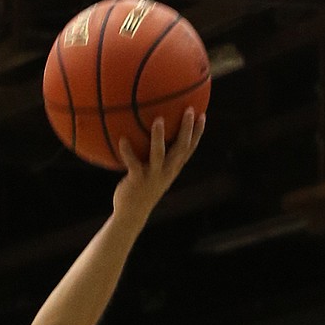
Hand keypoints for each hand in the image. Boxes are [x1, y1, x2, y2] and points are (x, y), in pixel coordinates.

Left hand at [113, 111, 203, 226]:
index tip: (202, 114)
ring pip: (159, 155)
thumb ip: (156, 156)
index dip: (197, 133)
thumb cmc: (142, 189)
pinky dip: (127, 151)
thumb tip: (153, 134)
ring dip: (159, 137)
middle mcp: (166, 172)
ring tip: (159, 119)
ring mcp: (152, 176)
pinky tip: (122, 138)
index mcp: (172, 169)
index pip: (189, 149)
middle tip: (189, 110)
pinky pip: (132, 162)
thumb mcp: (153, 172)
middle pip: (181, 148)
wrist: (132, 214)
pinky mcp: (137, 180)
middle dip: (187, 129)